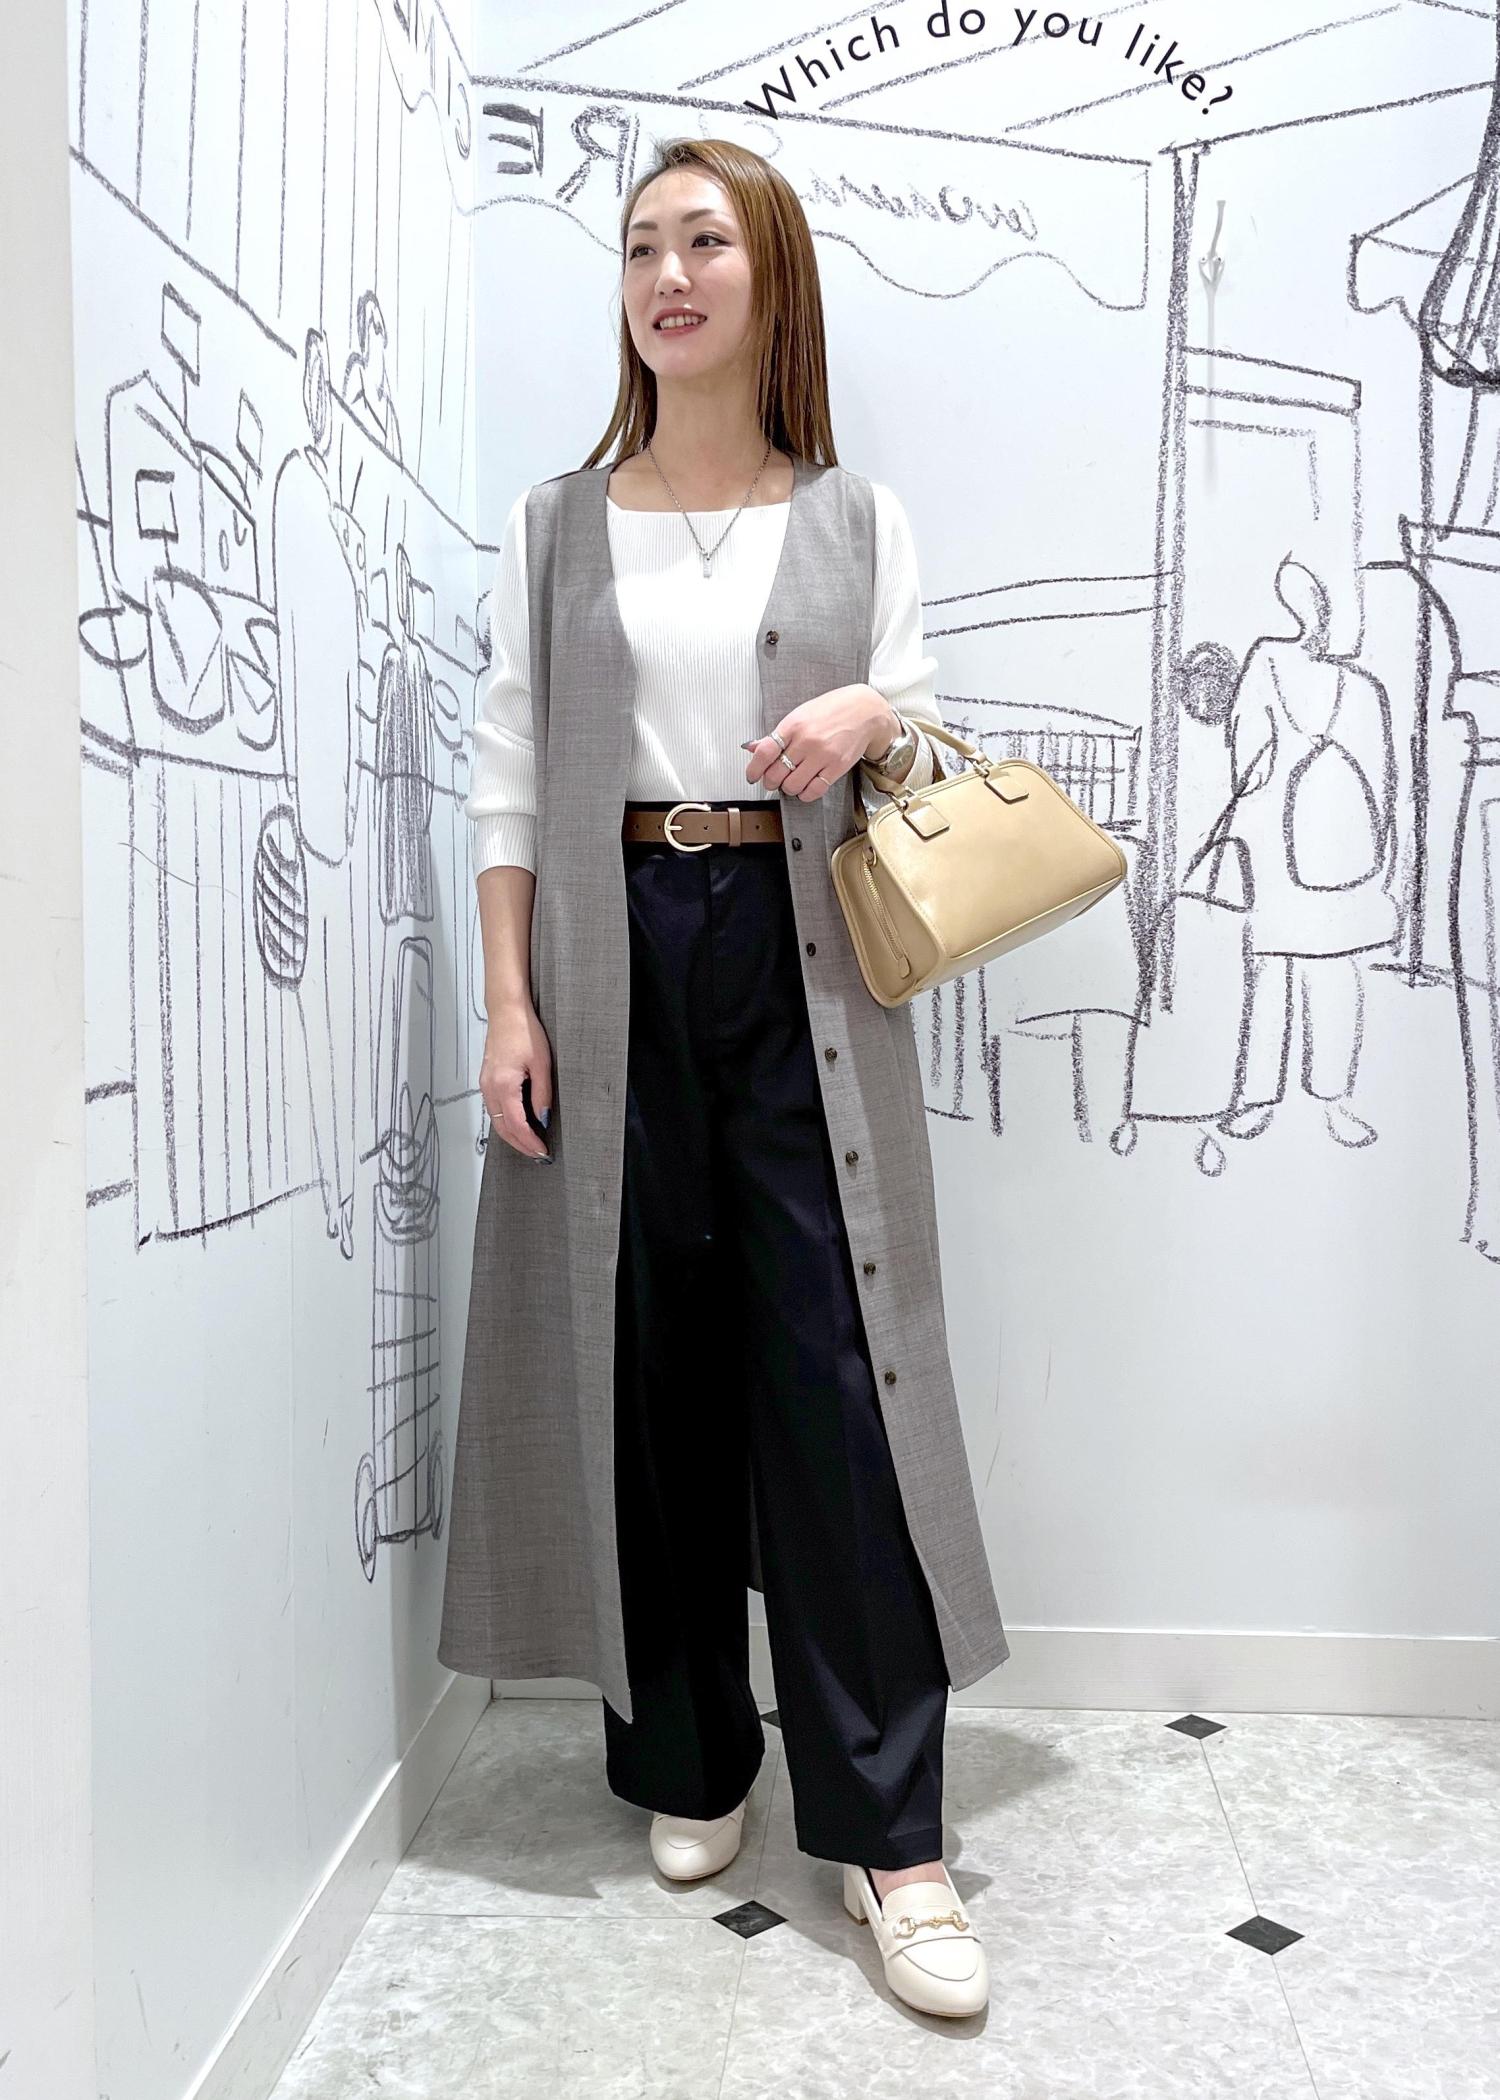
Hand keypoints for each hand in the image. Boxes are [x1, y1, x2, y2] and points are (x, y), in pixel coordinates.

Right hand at [479, 1001, 553, 1158]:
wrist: (507, 1012)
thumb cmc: (523, 1030)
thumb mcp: (542, 1064)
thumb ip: (542, 1095)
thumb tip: (543, 1118)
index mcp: (504, 1085)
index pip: (516, 1125)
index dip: (530, 1142)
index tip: (542, 1151)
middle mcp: (490, 1088)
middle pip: (503, 1129)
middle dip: (521, 1145)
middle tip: (537, 1154)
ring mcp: (486, 1085)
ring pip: (497, 1121)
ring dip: (513, 1136)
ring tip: (530, 1144)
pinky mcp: (487, 1081)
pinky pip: (494, 1109)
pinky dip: (506, 1122)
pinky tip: (518, 1124)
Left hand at [742, 684, 894, 801]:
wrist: (865, 711)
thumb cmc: (832, 710)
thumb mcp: (800, 714)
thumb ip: (777, 734)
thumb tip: (752, 747)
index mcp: (793, 725)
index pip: (764, 752)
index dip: (754, 769)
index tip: (752, 776)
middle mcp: (806, 741)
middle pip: (776, 773)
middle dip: (770, 781)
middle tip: (772, 779)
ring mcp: (822, 756)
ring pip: (792, 785)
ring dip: (787, 788)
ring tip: (791, 780)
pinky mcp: (836, 767)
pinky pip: (814, 790)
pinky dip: (805, 794)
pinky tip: (805, 787)